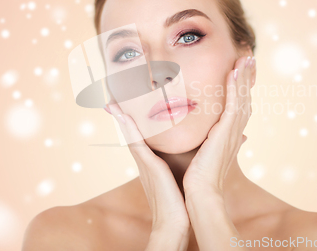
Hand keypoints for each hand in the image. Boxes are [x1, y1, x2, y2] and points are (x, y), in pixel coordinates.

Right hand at [106, 104, 189, 249]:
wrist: (176, 221)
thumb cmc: (180, 198)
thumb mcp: (182, 171)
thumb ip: (186, 157)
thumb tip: (204, 144)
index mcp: (153, 159)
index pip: (143, 134)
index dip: (136, 118)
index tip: (128, 101)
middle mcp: (145, 159)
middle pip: (132, 131)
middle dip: (122, 114)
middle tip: (112, 95)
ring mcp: (144, 162)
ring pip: (131, 133)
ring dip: (120, 116)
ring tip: (111, 98)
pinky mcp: (149, 166)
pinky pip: (136, 143)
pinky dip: (129, 128)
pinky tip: (123, 114)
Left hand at [182, 55, 254, 196]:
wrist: (200, 192)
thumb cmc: (199, 176)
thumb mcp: (207, 154)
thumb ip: (213, 141)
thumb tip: (223, 136)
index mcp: (230, 135)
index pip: (239, 106)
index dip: (242, 88)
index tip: (242, 71)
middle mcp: (235, 131)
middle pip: (244, 98)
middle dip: (247, 77)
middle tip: (249, 57)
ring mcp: (232, 131)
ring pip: (241, 98)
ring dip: (244, 77)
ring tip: (246, 58)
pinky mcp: (226, 132)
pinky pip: (232, 105)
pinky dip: (234, 88)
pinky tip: (234, 72)